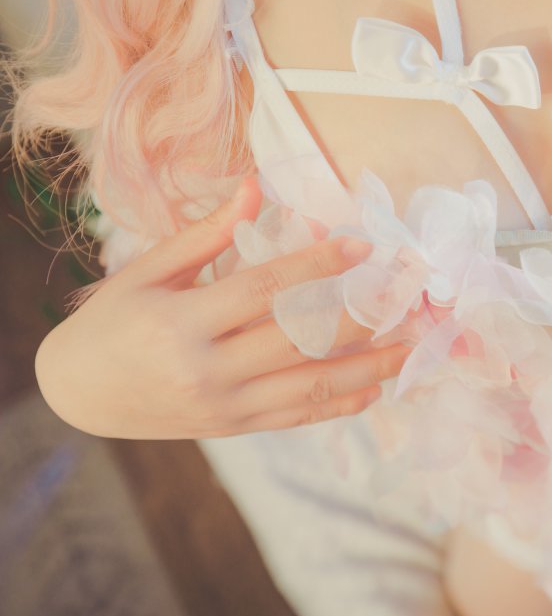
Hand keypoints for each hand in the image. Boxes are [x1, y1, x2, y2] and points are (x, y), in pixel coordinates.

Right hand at [35, 175, 409, 439]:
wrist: (76, 394)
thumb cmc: (112, 322)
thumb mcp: (146, 272)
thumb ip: (204, 234)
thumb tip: (255, 188)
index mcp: (183, 323)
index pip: (265, 290)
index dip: (317, 267)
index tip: (362, 249)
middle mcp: (208, 369)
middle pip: (299, 340)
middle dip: (360, 319)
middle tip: (407, 300)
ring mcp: (224, 405)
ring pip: (309, 386)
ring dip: (367, 368)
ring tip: (411, 348)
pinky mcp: (233, 427)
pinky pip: (295, 416)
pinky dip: (338, 405)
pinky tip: (374, 389)